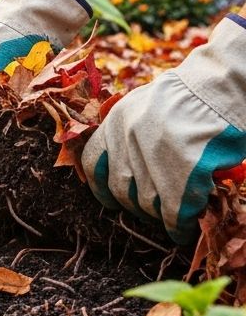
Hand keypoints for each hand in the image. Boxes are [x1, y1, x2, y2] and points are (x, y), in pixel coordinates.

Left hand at [82, 14, 245, 243]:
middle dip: (138, 206)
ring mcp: (154, 155)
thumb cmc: (190, 96)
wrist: (222, 86)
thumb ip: (130, 134)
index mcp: (115, 122)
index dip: (102, 188)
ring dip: (161, 216)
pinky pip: (175, 211)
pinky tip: (184, 229)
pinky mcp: (184, 170)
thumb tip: (130, 172)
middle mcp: (127, 138)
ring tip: (174, 215)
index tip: (112, 201)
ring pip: (149, 203)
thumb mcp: (144, 106)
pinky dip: (179, 226)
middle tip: (154, 211)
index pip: (94, 164)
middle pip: (123, 190)